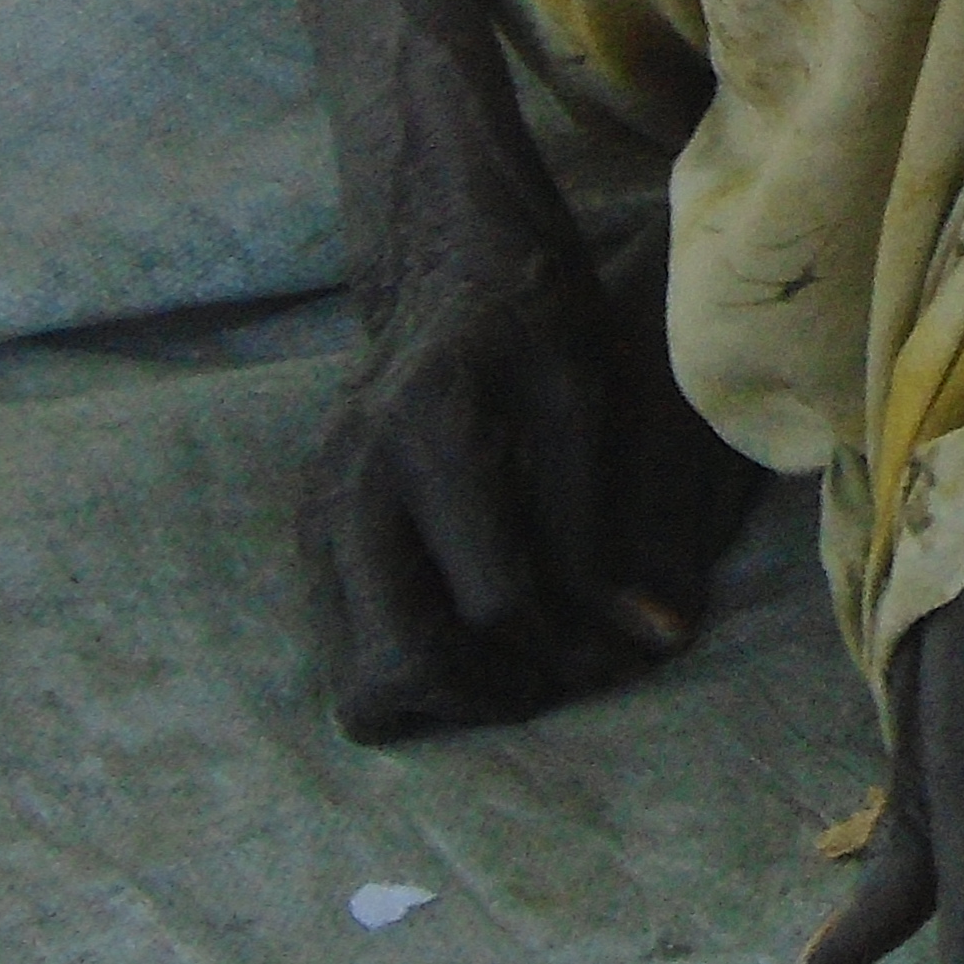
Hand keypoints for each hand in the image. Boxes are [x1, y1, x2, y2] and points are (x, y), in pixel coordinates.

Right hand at [303, 163, 759, 740]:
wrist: (448, 266)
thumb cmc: (538, 322)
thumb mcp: (593, 394)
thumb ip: (608, 521)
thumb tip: (656, 638)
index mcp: (434, 434)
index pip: (496, 601)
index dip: (573, 645)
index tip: (622, 644)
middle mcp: (355, 484)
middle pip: (404, 666)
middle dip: (498, 692)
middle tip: (565, 668)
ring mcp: (317, 518)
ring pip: (361, 685)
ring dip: (451, 697)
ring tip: (523, 660)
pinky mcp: (307, 540)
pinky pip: (346, 658)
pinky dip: (414, 670)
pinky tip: (475, 634)